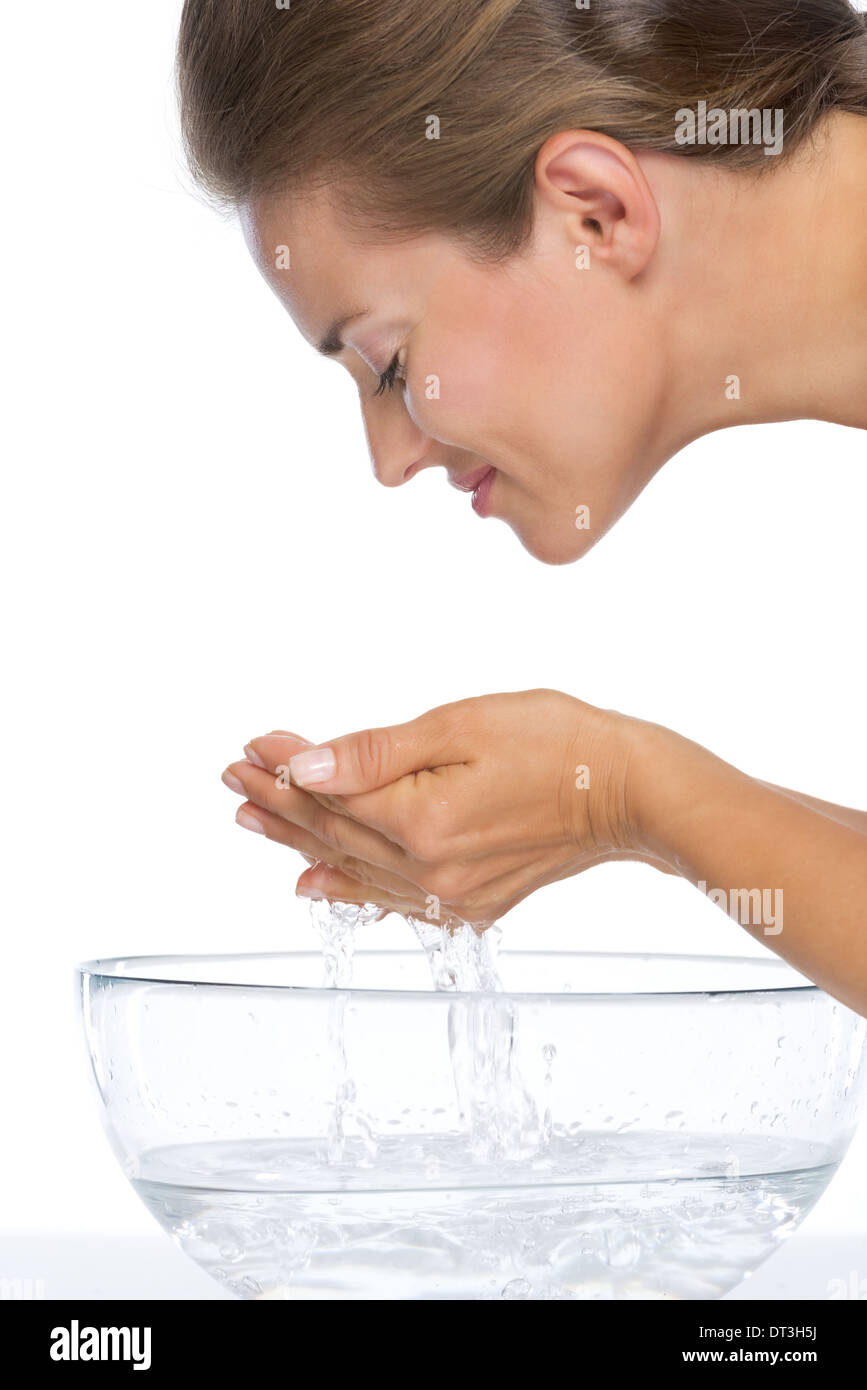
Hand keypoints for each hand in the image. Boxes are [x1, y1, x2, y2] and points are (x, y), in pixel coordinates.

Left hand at [222, 690, 669, 924]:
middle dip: (278, 803)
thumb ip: (376, 752)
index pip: (330, 793)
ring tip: (253, 821)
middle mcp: (430, 872)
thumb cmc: (557, 741)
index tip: (251, 746)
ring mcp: (452, 896)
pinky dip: (347, 888)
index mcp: (423, 822)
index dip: (285, 767)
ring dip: (298, 842)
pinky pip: (392, 900)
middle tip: (234, 779)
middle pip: (333, 834)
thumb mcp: (461, 725)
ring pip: (353, 867)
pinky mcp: (473, 905)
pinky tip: (316, 884)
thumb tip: (305, 766)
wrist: (630, 791)